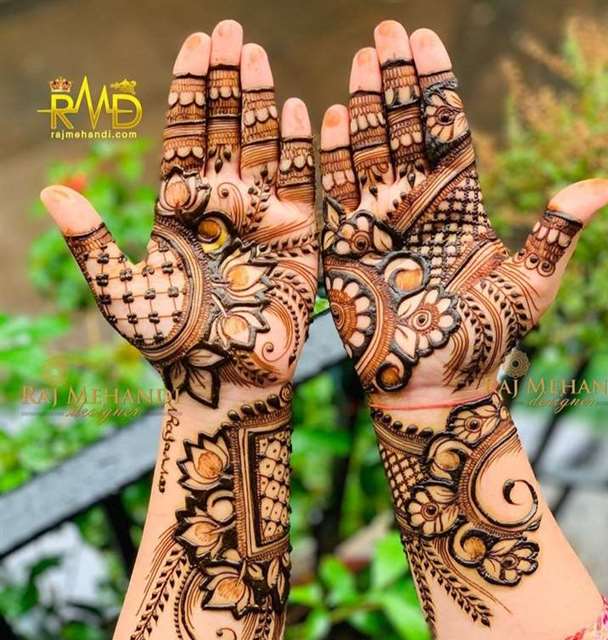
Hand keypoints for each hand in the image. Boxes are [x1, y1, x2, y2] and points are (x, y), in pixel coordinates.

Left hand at [42, 25, 316, 409]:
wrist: (225, 381)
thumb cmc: (172, 345)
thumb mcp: (123, 293)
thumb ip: (93, 245)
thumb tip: (51, 193)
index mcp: (179, 210)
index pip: (184, 137)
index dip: (190, 93)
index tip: (195, 44)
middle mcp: (222, 206)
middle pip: (223, 131)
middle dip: (225, 81)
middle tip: (229, 29)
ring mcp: (261, 218)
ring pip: (260, 147)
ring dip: (257, 101)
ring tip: (254, 54)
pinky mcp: (297, 238)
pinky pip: (301, 184)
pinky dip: (298, 148)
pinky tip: (296, 108)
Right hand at [320, 21, 607, 397]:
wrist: (436, 386)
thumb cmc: (486, 340)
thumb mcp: (533, 285)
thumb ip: (557, 232)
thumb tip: (604, 184)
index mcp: (461, 205)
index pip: (448, 131)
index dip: (437, 86)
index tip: (427, 39)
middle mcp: (419, 207)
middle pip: (405, 130)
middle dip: (396, 81)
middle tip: (385, 32)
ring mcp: (381, 225)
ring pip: (370, 153)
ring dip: (364, 106)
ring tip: (360, 60)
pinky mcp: (347, 249)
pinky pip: (336, 196)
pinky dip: (333, 159)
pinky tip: (330, 118)